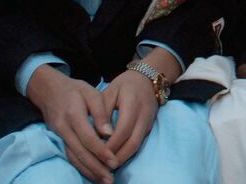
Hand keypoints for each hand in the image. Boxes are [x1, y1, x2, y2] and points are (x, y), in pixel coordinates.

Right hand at [26, 65, 117, 183]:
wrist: (48, 89)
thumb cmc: (74, 89)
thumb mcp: (91, 93)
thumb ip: (100, 112)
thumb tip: (109, 133)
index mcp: (73, 114)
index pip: (88, 138)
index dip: (101, 151)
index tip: (114, 162)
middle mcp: (64, 128)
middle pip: (80, 152)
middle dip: (95, 167)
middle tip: (110, 179)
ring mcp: (59, 135)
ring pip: (73, 157)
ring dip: (88, 171)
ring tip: (103, 180)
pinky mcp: (58, 139)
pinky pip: (69, 156)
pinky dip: (80, 166)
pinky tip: (91, 173)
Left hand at [102, 48, 179, 165]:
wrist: (149, 78)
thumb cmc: (125, 84)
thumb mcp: (110, 92)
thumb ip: (103, 112)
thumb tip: (97, 134)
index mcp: (132, 104)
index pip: (122, 130)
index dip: (110, 145)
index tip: (96, 154)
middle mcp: (144, 115)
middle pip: (132, 143)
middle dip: (117, 157)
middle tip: (102, 167)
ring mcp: (149, 122)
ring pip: (137, 145)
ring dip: (123, 158)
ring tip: (107, 166)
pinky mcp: (149, 126)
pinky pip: (139, 142)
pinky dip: (127, 152)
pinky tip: (116, 157)